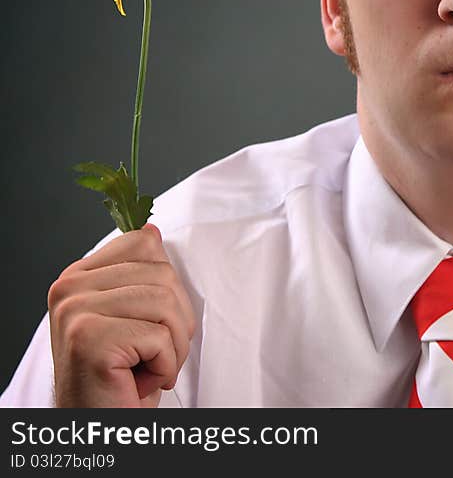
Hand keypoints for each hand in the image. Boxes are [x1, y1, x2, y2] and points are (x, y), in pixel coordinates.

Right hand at [47, 223, 195, 407]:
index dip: (166, 286)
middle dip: (176, 321)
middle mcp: (69, 288)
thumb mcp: (135, 315)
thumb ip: (141, 272)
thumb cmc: (122, 377)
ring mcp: (74, 311)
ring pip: (167, 303)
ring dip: (173, 346)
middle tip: (151, 354)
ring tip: (147, 368)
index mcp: (79, 275)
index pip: (145, 243)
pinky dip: (165, 365)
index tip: (148, 321)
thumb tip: (150, 229)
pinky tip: (138, 382)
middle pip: (164, 274)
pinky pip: (160, 337)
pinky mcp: (88, 339)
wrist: (101, 429)